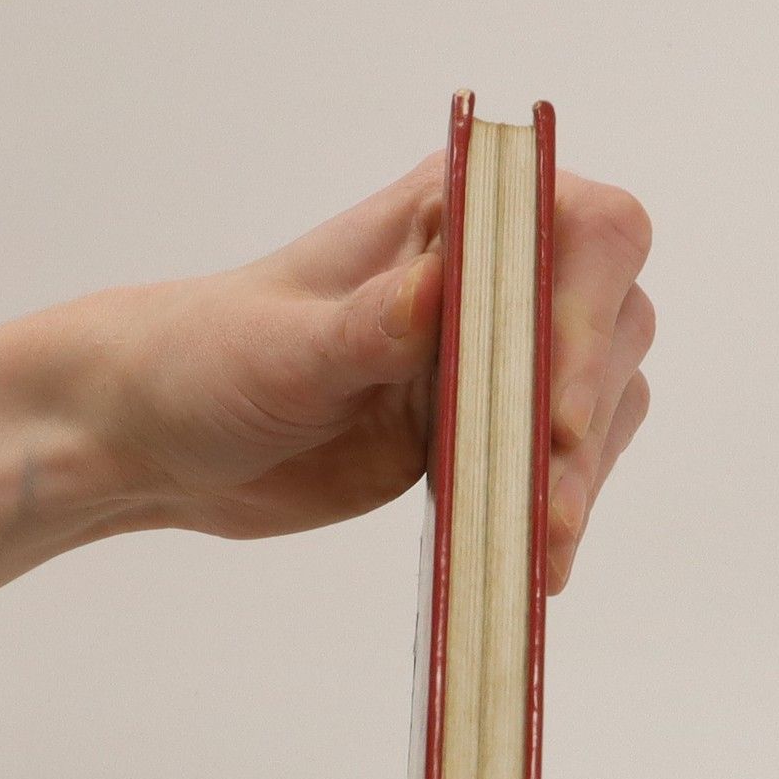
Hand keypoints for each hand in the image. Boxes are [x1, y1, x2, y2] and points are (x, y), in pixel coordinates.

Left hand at [70, 155, 653, 590]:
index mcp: (450, 216)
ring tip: (543, 546)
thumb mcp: (282, 348)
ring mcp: (498, 359)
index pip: (577, 230)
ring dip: (584, 474)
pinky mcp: (487, 433)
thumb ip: (366, 324)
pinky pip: (560, 465)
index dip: (587, 311)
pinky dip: (560, 510)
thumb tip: (438, 289)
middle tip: (548, 504)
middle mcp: (493, 277)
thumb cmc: (208, 359)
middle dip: (588, 413)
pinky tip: (540, 561)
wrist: (167, 437)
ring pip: (601, 401)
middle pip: (611, 321)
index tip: (558, 408)